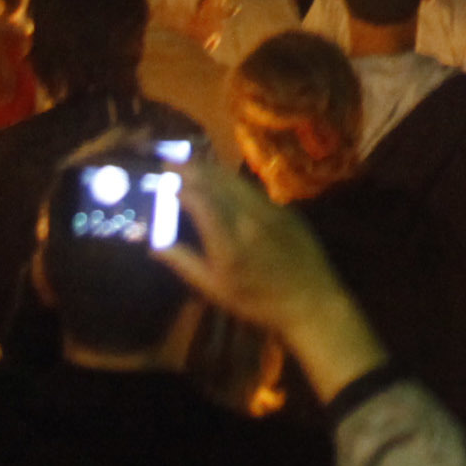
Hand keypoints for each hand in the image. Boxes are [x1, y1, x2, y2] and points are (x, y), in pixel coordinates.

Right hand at [159, 159, 390, 396]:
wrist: (310, 302)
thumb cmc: (257, 302)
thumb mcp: (216, 290)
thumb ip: (185, 263)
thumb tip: (155, 244)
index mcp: (228, 241)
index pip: (199, 200)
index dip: (179, 187)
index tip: (164, 181)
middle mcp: (247, 218)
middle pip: (215, 183)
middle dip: (191, 170)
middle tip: (171, 163)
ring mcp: (268, 210)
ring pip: (235, 181)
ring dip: (211, 170)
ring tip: (191, 163)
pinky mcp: (283, 209)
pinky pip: (252, 188)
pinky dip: (232, 180)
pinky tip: (223, 178)